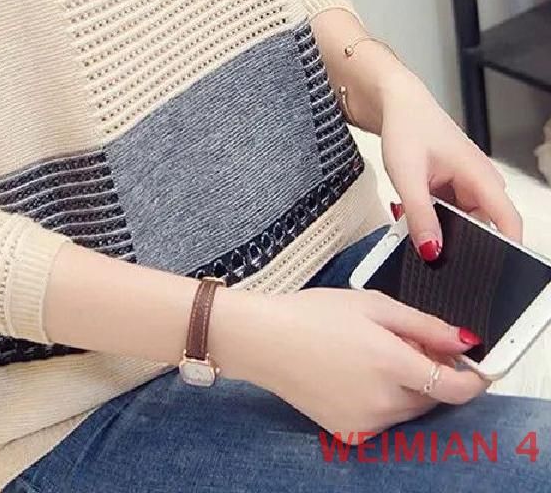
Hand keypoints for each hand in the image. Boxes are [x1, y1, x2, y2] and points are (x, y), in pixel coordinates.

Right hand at [216, 287, 487, 437]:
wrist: (263, 340)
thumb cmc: (311, 314)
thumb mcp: (371, 304)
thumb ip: (424, 324)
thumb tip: (464, 341)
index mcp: (391, 363)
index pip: (455, 387)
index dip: (473, 378)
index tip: (474, 366)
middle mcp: (383, 401)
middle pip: (433, 397)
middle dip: (430, 373)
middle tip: (401, 342)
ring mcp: (366, 422)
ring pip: (409, 409)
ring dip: (405, 387)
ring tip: (369, 355)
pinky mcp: (350, 433)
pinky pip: (383, 420)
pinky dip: (381, 400)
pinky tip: (352, 374)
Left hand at [378, 68, 521, 259]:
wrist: (394, 103)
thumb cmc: (406, 128)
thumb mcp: (407, 176)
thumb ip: (420, 215)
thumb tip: (432, 252)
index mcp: (480, 177)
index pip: (508, 223)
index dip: (506, 251)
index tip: (489, 274)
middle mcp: (480, 183)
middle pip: (485, 228)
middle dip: (464, 246)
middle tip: (436, 260)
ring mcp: (466, 185)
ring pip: (463, 222)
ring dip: (444, 231)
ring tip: (418, 235)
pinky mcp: (451, 187)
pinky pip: (450, 213)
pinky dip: (434, 219)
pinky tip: (414, 222)